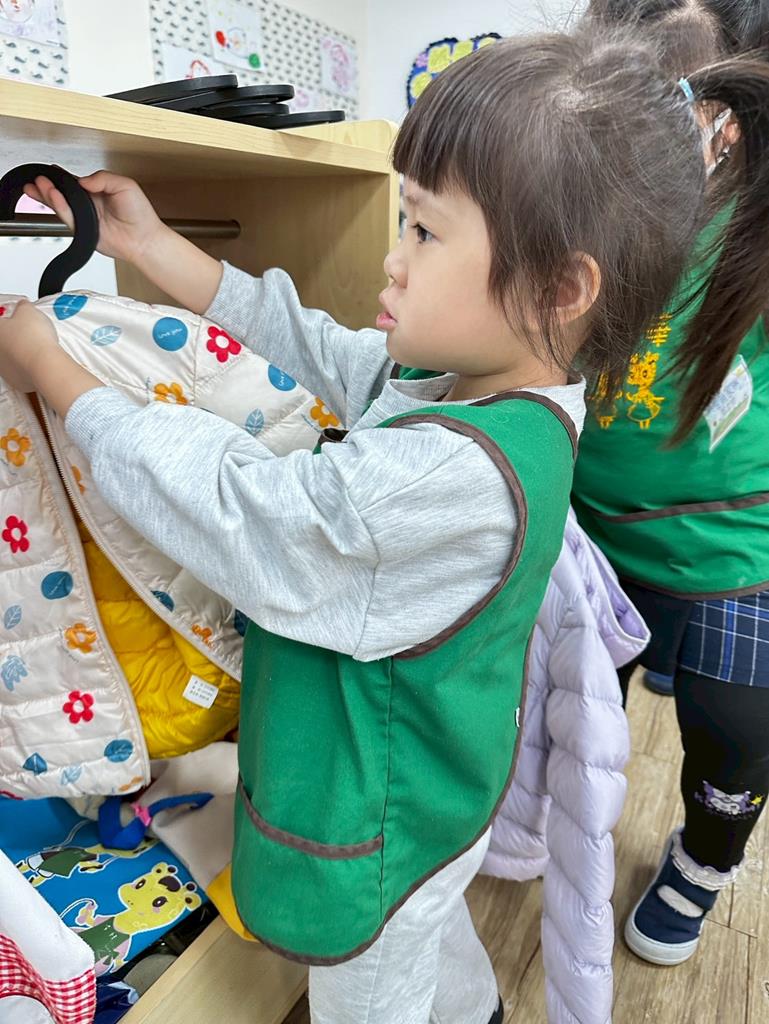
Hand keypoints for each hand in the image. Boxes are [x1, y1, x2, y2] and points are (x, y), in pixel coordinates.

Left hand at [0, 302, 104, 415]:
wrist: (45, 365)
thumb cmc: (34, 340)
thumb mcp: (29, 310)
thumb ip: (23, 306)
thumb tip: (22, 305)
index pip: (0, 323)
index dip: (8, 319)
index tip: (17, 318)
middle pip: (3, 341)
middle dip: (14, 336)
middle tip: (28, 332)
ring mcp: (4, 368)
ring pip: (11, 357)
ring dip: (21, 352)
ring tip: (36, 348)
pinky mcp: (16, 381)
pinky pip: (21, 372)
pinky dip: (29, 367)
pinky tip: (38, 362)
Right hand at [23, 170, 166, 264]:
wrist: (145, 239)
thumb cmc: (141, 214)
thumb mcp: (125, 185)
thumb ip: (102, 178)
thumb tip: (83, 180)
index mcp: (98, 191)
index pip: (74, 182)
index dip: (61, 177)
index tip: (50, 171)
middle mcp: (89, 204)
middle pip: (63, 193)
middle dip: (48, 186)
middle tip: (38, 179)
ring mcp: (86, 218)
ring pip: (62, 205)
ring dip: (48, 195)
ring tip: (38, 185)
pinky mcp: (84, 231)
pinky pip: (68, 218)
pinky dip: (60, 207)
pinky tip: (54, 197)